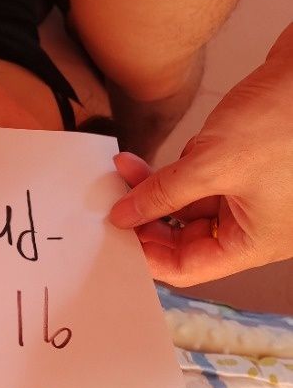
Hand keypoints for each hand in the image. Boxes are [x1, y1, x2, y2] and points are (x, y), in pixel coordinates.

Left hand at [109, 24, 292, 286]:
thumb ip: (164, 194)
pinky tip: (143, 161)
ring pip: (187, 206)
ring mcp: (249, 194)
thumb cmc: (285, 119)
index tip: (114, 235)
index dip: (147, 255)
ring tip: (122, 171)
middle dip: (146, 218)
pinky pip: (198, 180)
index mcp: (254, 242)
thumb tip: (125, 216)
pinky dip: (170, 173)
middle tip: (111, 202)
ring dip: (153, 191)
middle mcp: (253, 224)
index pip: (188, 267)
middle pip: (185, 238)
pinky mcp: (243, 165)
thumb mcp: (212, 163)